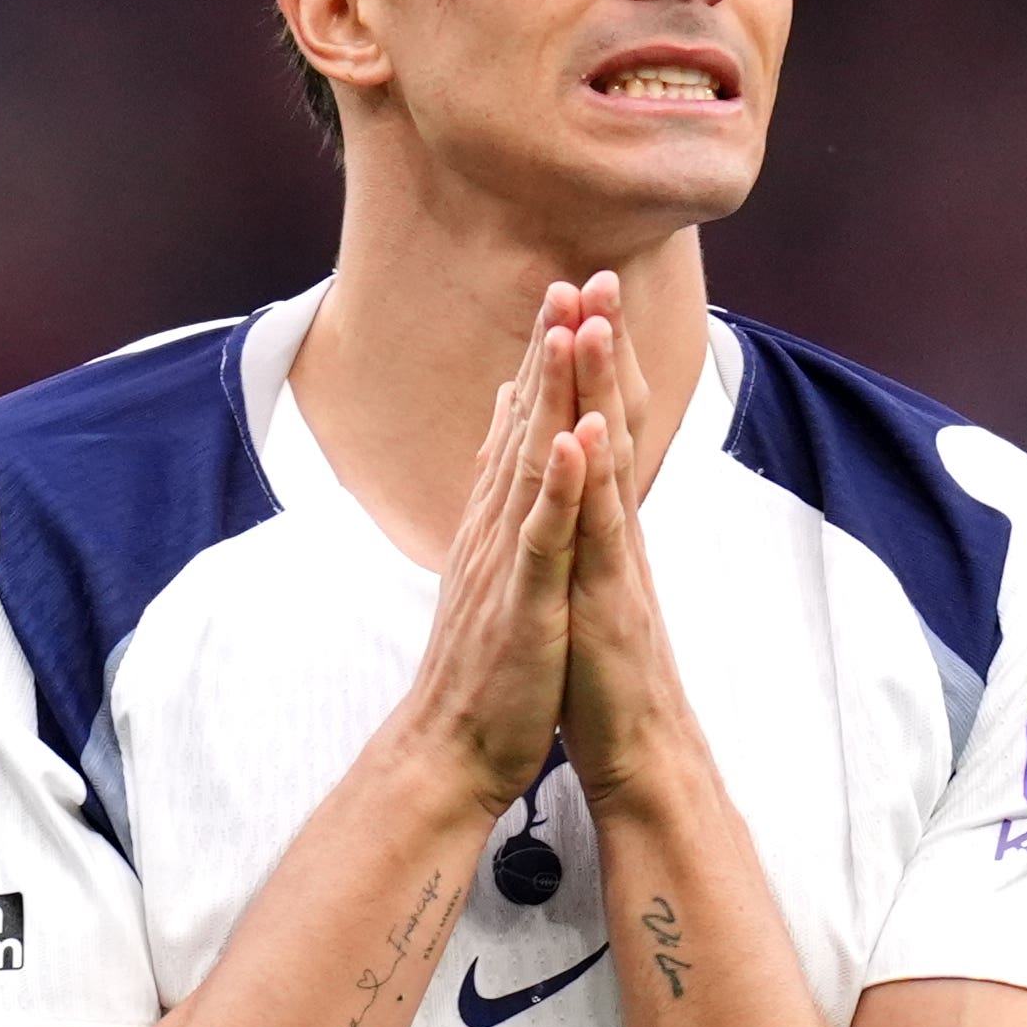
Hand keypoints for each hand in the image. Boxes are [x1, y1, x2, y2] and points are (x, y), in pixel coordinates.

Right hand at [403, 282, 594, 811]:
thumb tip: (504, 433)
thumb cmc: (480, 667)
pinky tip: (575, 441)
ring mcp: (508, 562)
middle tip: (571, 277)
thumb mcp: (491, 570)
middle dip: (549, 351)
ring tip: (569, 329)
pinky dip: (561, 487)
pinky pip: (545, 537)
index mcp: (495, 523)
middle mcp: (495, 529)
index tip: (566, 292)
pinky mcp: (525, 602)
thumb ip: (498, 497)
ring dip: (551, 395)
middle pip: (525, 424)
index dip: (544, 359)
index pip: (521, 426)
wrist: (451, 749)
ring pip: (534, 464)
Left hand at [558, 274, 696, 810]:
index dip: (592, 360)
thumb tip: (574, 475)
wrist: (637, 749)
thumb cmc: (602, 668)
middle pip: (615, 421)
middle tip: (598, 272)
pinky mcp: (607, 602)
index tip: (580, 293)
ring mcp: (616, 561)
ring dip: (601, 392)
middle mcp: (618, 529)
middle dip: (604, 348)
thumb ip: (585, 525)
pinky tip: (585, 438)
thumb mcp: (588, 581)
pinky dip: (594, 484)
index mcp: (606, 523)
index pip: (601, 423)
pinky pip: (600, 536)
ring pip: (611, 462)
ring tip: (592, 326)